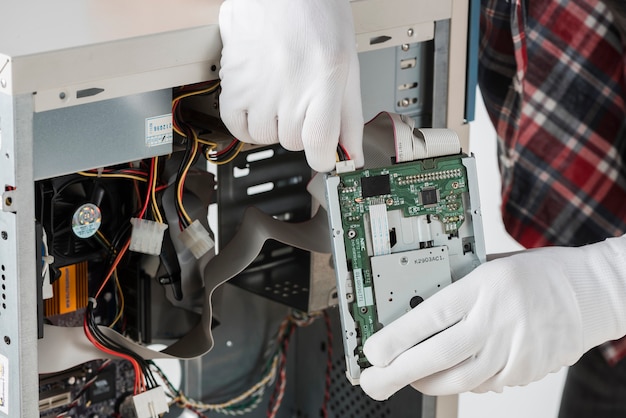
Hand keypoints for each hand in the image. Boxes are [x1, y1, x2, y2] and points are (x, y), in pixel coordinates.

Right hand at [218, 0, 363, 171]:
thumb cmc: (316, 16)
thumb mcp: (348, 64)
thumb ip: (350, 114)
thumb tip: (352, 153)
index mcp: (326, 78)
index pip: (321, 143)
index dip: (324, 158)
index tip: (325, 157)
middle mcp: (290, 85)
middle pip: (294, 143)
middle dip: (301, 131)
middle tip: (302, 103)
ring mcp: (258, 87)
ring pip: (267, 138)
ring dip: (274, 126)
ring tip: (280, 95)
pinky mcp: (233, 84)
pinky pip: (237, 127)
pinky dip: (248, 124)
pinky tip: (259, 105)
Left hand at [360, 236, 625, 398]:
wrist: (591, 293)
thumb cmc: (540, 273)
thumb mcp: (491, 265)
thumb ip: (457, 285)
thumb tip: (415, 305)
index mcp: (484, 288)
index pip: (430, 317)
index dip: (397, 338)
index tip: (372, 351)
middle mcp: (498, 320)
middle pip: (439, 356)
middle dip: (398, 373)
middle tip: (374, 380)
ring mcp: (514, 349)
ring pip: (459, 379)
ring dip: (426, 382)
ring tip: (406, 378)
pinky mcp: (526, 370)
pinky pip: (485, 384)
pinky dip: (462, 381)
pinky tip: (452, 373)